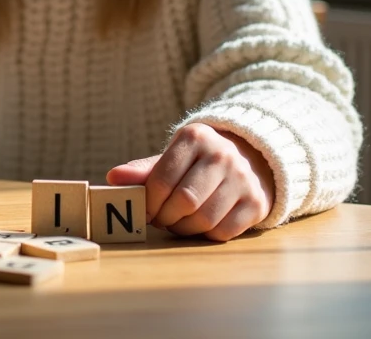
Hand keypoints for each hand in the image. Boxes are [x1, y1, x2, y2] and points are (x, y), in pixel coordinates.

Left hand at [106, 123, 274, 241]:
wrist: (249, 159)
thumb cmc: (197, 163)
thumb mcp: (171, 158)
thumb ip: (142, 170)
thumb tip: (113, 178)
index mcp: (196, 137)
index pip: (162, 179)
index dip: (148, 202)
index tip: (144, 210)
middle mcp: (223, 155)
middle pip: (184, 201)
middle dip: (165, 217)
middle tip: (159, 218)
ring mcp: (244, 179)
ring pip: (204, 219)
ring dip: (183, 228)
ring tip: (177, 221)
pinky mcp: (257, 203)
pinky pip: (223, 232)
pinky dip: (205, 234)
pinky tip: (199, 224)